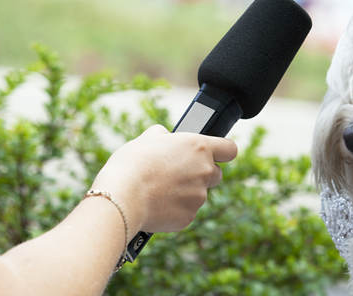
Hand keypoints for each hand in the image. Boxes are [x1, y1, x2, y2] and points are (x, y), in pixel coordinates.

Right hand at [91, 125, 237, 236]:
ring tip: (158, 190)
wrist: (123, 196)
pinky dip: (175, 209)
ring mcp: (199, 196)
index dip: (223, 152)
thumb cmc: (132, 164)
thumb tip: (165, 136)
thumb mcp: (146, 139)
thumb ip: (164, 136)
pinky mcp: (189, 217)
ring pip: (199, 194)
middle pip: (216, 174)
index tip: (216, 154)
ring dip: (185, 192)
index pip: (230, 149)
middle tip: (178, 174)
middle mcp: (205, 171)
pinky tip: (156, 204)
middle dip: (202, 174)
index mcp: (199, 148)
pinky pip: (186, 212)